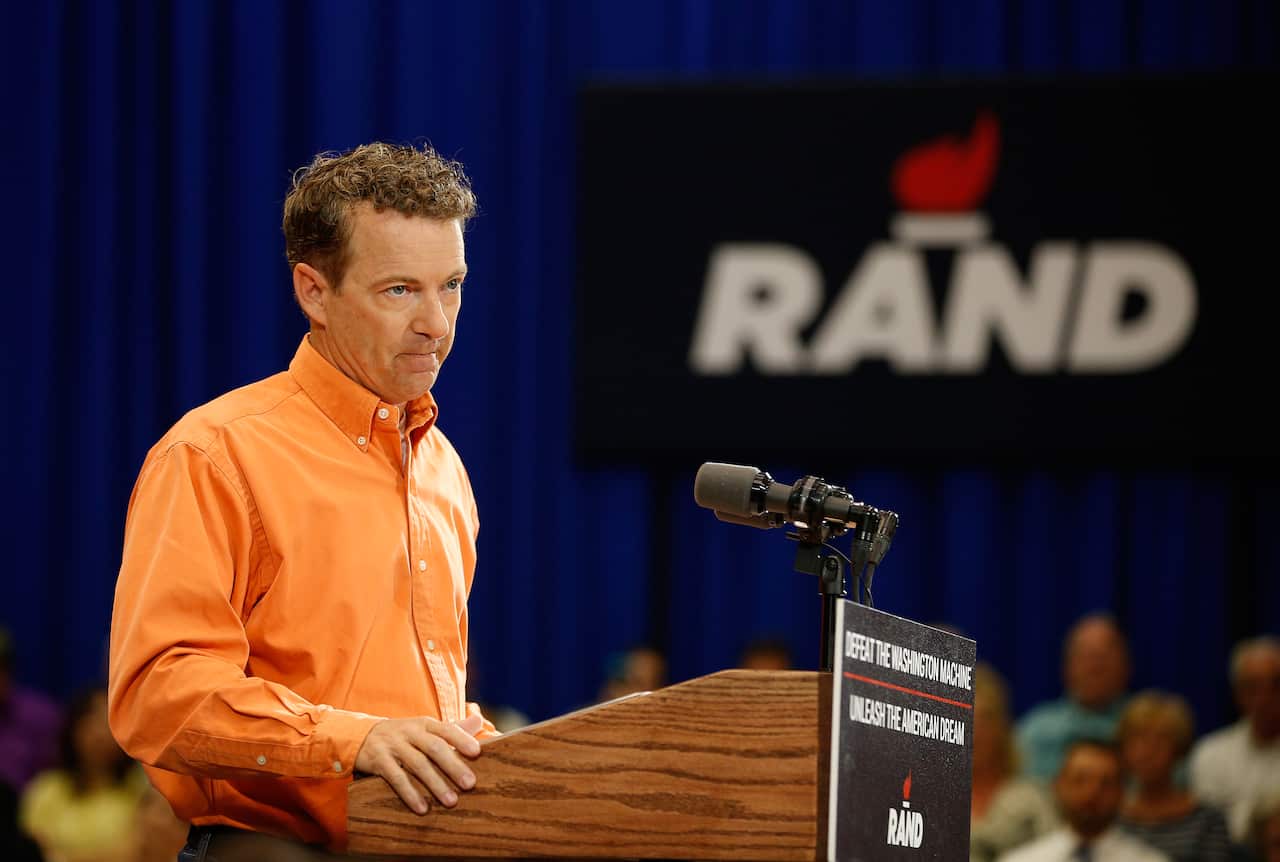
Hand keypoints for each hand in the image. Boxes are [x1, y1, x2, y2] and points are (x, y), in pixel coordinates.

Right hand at [355, 713, 483, 813]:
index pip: (446, 729)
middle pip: (434, 747)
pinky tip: (422, 808)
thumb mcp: (425, 728)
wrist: (363, 736)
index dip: (462, 739)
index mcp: (425, 724)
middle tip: (470, 783)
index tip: (477, 752)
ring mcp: (394, 746)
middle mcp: (410, 732)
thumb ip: (452, 728)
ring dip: (435, 784)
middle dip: (453, 766)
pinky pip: (396, 778)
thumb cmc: (405, 736)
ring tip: (451, 801)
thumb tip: (479, 720)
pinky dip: (410, 794)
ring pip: (417, 764)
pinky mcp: (379, 761)